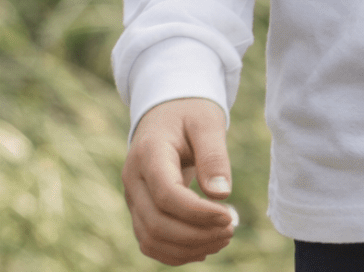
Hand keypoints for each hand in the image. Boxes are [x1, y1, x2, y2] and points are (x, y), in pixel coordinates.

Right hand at [122, 97, 236, 265]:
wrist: (167, 112)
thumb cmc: (189, 113)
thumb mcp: (206, 122)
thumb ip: (213, 155)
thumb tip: (221, 195)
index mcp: (148, 153)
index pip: (167, 195)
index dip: (198, 213)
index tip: (229, 216)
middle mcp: (133, 179)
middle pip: (156, 224)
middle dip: (196, 235)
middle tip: (230, 231)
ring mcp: (133, 197)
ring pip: (151, 239)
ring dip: (188, 248)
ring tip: (222, 239)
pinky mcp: (139, 210)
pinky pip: (151, 242)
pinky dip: (177, 252)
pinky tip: (205, 247)